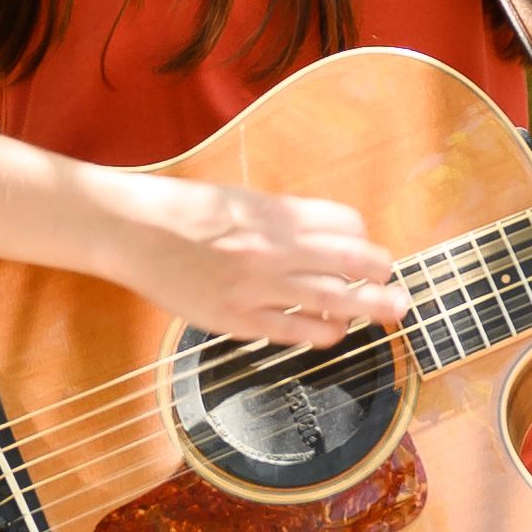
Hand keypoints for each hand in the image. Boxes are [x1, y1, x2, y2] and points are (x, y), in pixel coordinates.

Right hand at [124, 175, 409, 347]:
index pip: (346, 225)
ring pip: (333, 302)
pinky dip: (322, 332)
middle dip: (383, 277)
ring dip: (368, 309)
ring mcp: (257, 286)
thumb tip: (324, 238)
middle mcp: (274, 247)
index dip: (364, 240)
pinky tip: (333, 333)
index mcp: (276, 212)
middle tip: (398, 290)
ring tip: (387, 314)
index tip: (369, 253)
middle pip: (354, 262)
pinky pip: (293, 332)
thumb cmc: (184, 210)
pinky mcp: (236, 318)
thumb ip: (282, 218)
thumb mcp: (241, 198)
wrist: (132, 230)